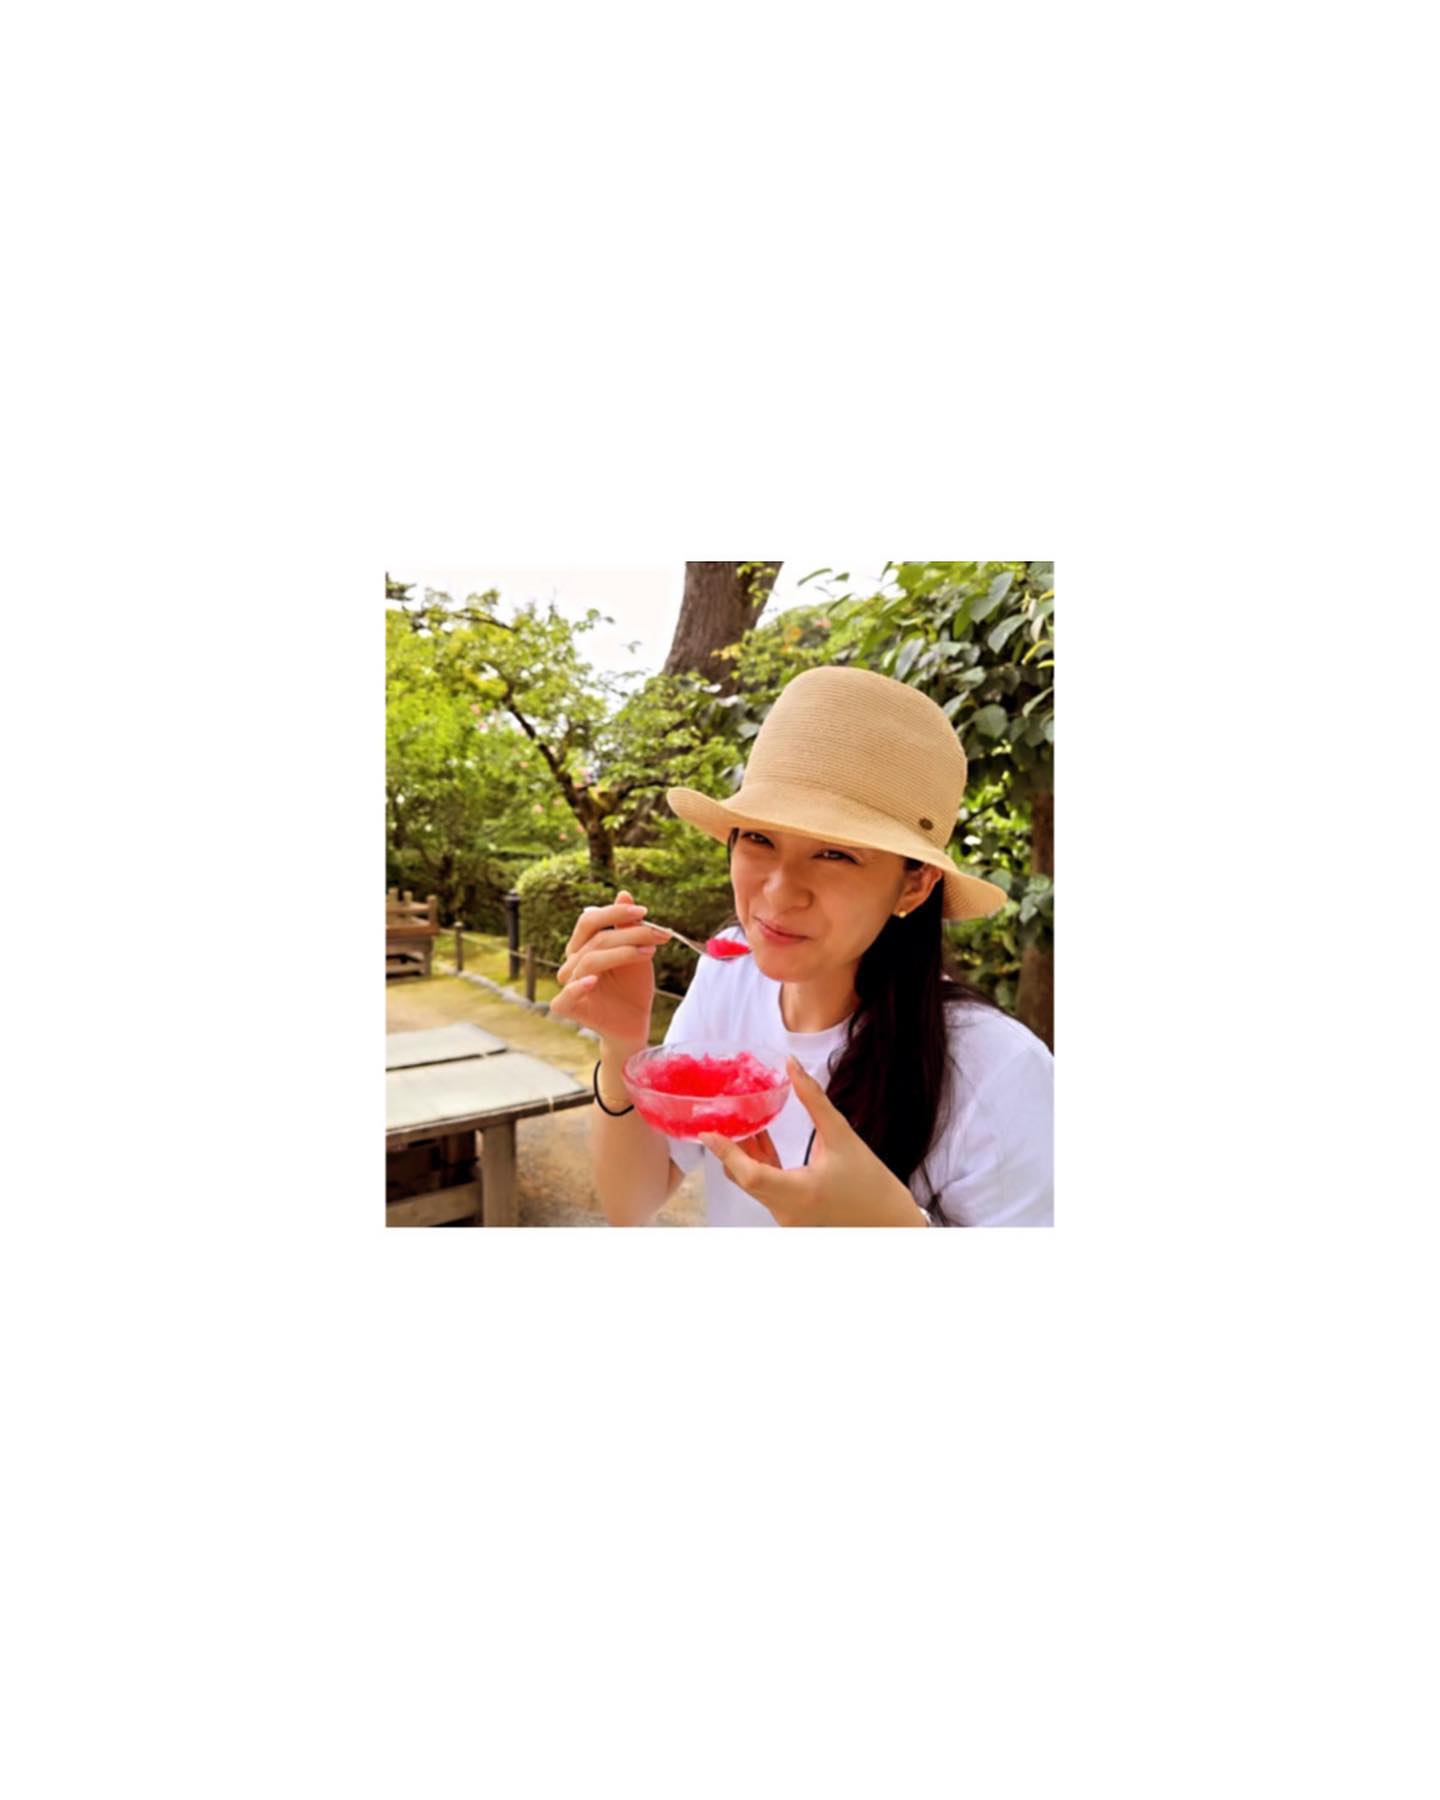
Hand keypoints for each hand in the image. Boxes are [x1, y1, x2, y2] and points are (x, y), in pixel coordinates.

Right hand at [548, 889, 669, 1051]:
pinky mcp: (567, 1008)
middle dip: (629, 933)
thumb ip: (628, 927)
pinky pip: (565, 996)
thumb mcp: (637, 953)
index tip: (645, 912)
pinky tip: (594, 981)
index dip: (615, 913)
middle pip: (594, 938)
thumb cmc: (633, 987)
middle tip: (658, 934)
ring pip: (590, 961)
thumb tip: (623, 894)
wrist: (636, 1022)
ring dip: (622, 953)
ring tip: (649, 953)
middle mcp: (572, 962)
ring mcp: (568, 984)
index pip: (590, 920)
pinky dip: (578, 987)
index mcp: (583, 946)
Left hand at [698, 1057, 926, 1226]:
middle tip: (717, 1117)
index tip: (708, 1131)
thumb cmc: (871, 1183)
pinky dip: (759, 1166)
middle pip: (744, 1179)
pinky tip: (760, 1138)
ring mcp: (786, 1219)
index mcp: (800, 1193)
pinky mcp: (790, 1217)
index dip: (726, 1152)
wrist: (889, 1222)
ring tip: (738, 1120)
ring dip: (744, 1156)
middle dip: (729, 1148)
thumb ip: (814, 1100)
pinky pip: (765, 1190)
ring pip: (752, 1185)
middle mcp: (787, 1212)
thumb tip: (792, 1067)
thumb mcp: (843, 1136)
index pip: (749, 1174)